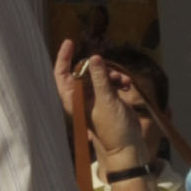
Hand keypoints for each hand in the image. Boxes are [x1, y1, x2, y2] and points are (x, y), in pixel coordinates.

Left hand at [56, 43, 152, 174]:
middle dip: (99, 68)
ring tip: (124, 81)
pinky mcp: (108, 101)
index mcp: (74, 100)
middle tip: (110, 71)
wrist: (128, 147)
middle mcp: (82, 98)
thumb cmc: (112, 129)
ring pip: (99, 77)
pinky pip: (110, 84)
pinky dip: (118, 82)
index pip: (62, 75)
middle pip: (84, 72)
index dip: (63, 58)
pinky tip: (127, 86)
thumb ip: (99, 78)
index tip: (70, 42)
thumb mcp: (105, 101)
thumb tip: (94, 57)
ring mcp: (95, 99)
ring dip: (112, 75)